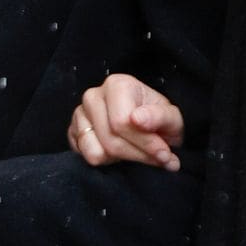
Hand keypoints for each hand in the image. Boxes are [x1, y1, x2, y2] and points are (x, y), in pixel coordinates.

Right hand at [67, 74, 183, 171]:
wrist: (150, 128)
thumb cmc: (160, 121)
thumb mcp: (172, 118)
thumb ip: (159, 117)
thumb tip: (138, 119)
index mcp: (117, 85)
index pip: (122, 123)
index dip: (145, 144)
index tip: (164, 154)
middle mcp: (93, 96)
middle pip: (110, 140)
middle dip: (137, 154)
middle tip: (158, 159)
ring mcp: (79, 115)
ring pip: (96, 152)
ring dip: (121, 159)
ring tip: (136, 151)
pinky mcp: (72, 132)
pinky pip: (85, 157)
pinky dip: (106, 160)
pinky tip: (119, 152)